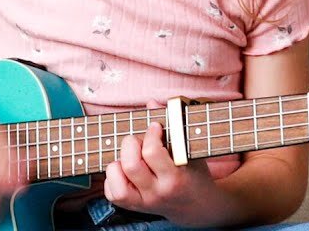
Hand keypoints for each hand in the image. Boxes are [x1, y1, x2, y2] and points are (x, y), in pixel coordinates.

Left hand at [104, 121, 224, 225]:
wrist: (196, 206)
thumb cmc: (194, 173)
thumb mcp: (189, 150)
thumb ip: (172, 125)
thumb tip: (151, 102)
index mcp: (175, 178)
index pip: (152, 152)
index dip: (151, 133)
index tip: (155, 126)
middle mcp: (157, 192)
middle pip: (131, 166)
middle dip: (131, 144)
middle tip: (139, 140)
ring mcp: (144, 202)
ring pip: (117, 182)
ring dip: (118, 162)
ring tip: (130, 156)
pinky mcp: (133, 207)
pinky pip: (112, 193)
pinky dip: (113, 178)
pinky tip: (124, 170)